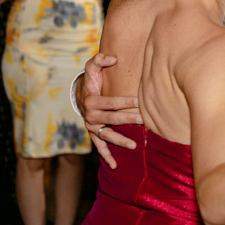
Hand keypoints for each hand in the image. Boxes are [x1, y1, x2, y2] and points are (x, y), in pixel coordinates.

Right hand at [79, 53, 141, 167]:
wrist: (80, 95)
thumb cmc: (91, 80)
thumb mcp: (92, 67)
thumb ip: (100, 59)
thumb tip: (113, 58)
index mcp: (92, 100)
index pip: (112, 102)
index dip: (126, 101)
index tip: (140, 101)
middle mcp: (91, 115)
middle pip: (113, 119)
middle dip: (129, 120)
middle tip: (145, 121)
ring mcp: (92, 127)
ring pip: (108, 135)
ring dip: (121, 141)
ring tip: (135, 146)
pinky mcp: (93, 135)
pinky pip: (99, 147)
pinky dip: (106, 156)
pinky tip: (115, 165)